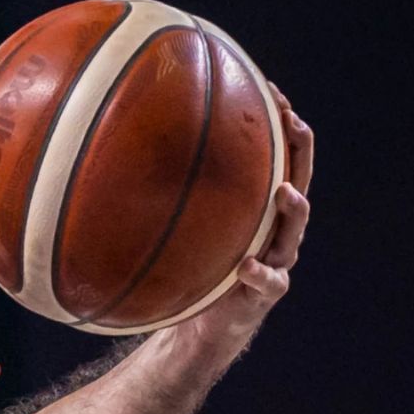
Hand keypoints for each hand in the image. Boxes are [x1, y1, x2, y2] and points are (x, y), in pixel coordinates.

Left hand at [165, 83, 313, 351]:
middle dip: (300, 151)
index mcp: (259, 206)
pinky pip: (269, 281)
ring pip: (294, 230)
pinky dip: (259, 273)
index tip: (271, 89)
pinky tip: (246, 266)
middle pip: (299, 180)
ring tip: (282, 192)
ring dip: (292, 209)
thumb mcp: (180, 227)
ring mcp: (277, 259)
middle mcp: (275, 228)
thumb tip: (114, 149)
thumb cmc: (191, 266)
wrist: (203, 324)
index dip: (281, 123)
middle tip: (294, 124)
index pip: (279, 156)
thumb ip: (166, 196)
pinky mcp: (267, 292)